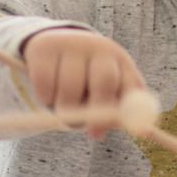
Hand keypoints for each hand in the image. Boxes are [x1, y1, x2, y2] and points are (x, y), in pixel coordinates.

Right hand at [21, 28, 144, 138]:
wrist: (54, 45)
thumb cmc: (86, 78)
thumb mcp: (104, 91)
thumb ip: (112, 111)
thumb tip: (106, 129)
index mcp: (119, 60)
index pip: (131, 85)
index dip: (127, 110)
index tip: (117, 127)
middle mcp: (99, 47)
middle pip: (105, 80)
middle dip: (98, 110)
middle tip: (91, 132)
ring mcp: (72, 44)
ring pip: (70, 86)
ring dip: (66, 109)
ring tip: (65, 113)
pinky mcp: (46, 46)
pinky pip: (45, 83)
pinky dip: (46, 98)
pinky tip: (49, 95)